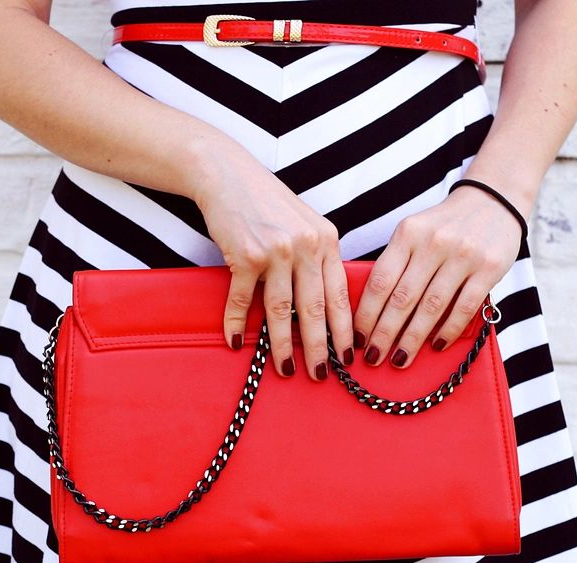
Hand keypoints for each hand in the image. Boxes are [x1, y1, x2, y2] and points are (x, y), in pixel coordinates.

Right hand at [191, 150, 354, 380]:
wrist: (226, 174)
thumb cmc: (265, 201)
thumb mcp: (304, 223)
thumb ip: (317, 255)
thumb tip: (322, 300)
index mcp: (327, 239)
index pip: (340, 293)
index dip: (345, 328)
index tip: (349, 355)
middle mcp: (307, 245)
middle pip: (316, 308)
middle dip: (320, 346)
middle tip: (321, 374)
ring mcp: (277, 250)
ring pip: (283, 310)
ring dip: (282, 344)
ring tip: (286, 368)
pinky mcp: (246, 255)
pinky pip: (243, 300)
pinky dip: (238, 323)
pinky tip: (237, 342)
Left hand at [352, 186, 523, 368]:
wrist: (493, 202)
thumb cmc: (445, 226)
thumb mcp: (415, 233)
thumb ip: (397, 263)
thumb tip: (373, 313)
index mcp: (408, 233)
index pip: (380, 280)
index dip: (367, 314)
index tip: (358, 338)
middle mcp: (434, 242)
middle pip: (402, 297)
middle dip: (385, 333)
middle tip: (374, 358)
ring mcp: (463, 254)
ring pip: (431, 306)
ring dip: (413, 338)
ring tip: (400, 359)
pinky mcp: (489, 268)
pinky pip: (465, 307)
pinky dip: (449, 330)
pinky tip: (437, 345)